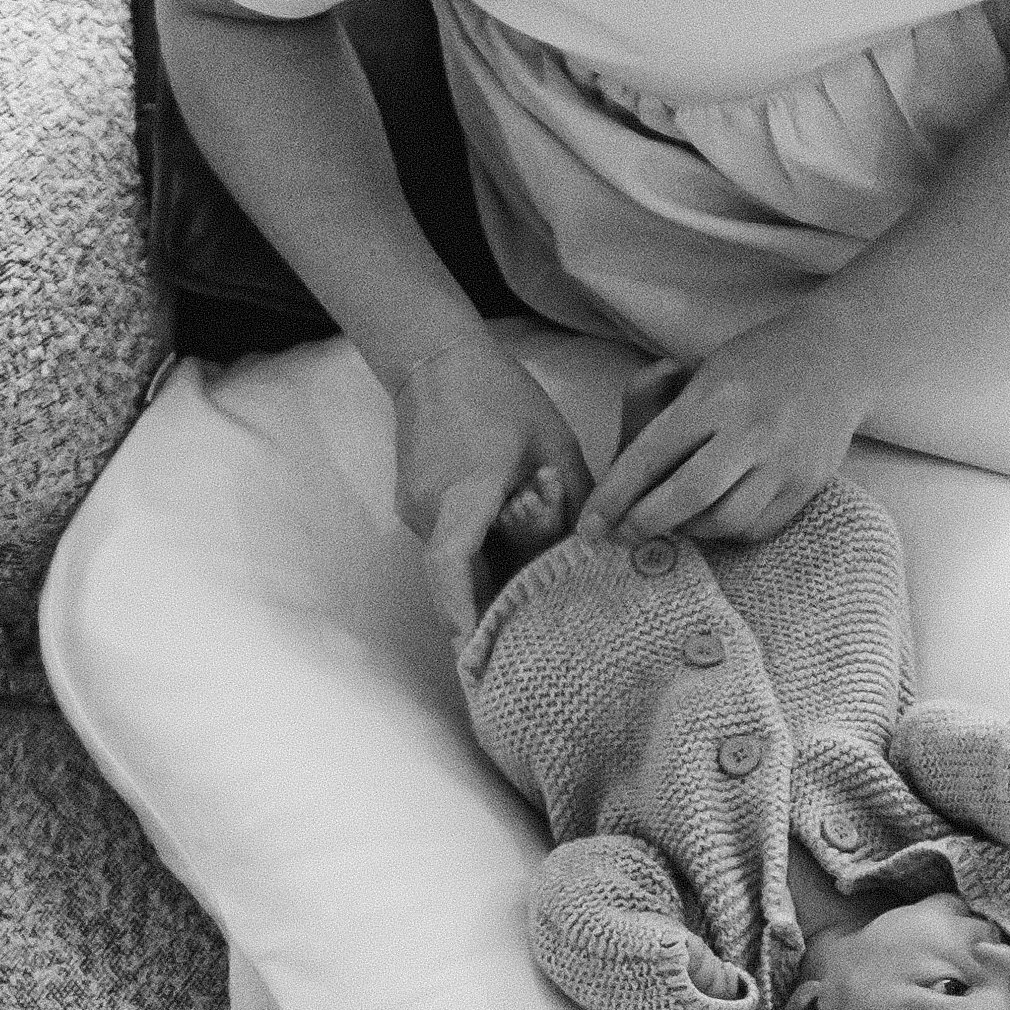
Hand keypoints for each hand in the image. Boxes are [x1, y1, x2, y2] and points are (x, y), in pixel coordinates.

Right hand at [395, 328, 591, 637]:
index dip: (460, 610)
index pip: (450, 563)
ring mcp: (414, 508)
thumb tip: (594, 550)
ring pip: (453, 562)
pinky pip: (448, 543)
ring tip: (533, 594)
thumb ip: (576, 500)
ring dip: (488, 573)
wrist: (435, 359)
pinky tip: (510, 553)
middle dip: (493, 605)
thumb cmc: (501, 394)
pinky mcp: (414, 504)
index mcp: (464, 490)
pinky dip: (476, 554)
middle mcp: (428, 508)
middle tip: (532, 640)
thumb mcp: (555, 442)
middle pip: (459, 576)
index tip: (470, 650)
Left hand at [579, 304, 874, 546]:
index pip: (652, 455)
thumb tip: (620, 471)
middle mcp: (751, 431)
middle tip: (623, 535)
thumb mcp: (699, 367)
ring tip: (676, 520)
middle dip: (647, 524)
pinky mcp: (809, 484)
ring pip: (725, 521)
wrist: (838, 357)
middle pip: (688, 497)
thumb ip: (654, 407)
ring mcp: (786, 461)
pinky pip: (757, 528)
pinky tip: (717, 516)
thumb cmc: (755, 362)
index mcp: (715, 396)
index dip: (615, 496)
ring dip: (690, 530)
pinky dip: (728, 531)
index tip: (589, 526)